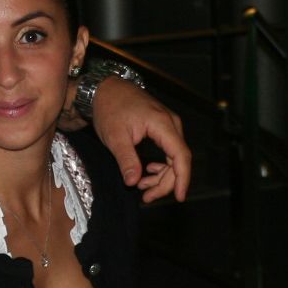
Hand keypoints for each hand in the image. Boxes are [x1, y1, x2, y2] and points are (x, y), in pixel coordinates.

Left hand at [82, 76, 191, 202]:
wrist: (105, 90)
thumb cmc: (110, 107)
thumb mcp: (115, 136)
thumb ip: (126, 159)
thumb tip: (133, 182)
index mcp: (162, 124)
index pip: (181, 156)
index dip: (182, 178)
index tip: (180, 197)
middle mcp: (171, 124)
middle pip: (178, 160)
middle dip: (165, 183)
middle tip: (147, 197)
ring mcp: (168, 125)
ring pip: (173, 158)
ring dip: (161, 177)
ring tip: (142, 188)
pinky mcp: (162, 128)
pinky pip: (168, 152)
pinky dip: (159, 166)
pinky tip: (146, 173)